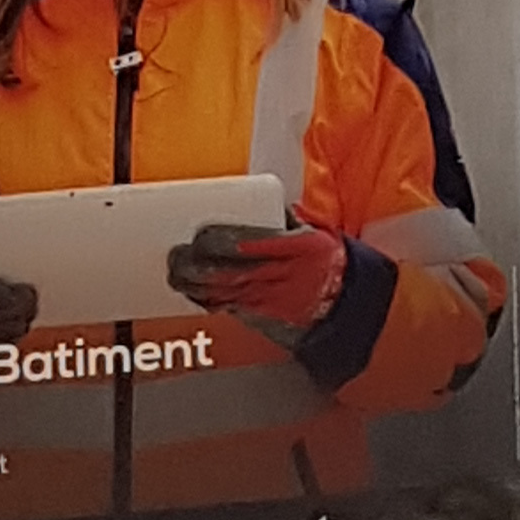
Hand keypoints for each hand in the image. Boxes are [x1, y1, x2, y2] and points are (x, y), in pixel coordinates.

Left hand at [167, 219, 348, 347]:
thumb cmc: (327, 262)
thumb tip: (271, 206)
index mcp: (294, 248)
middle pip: (231, 271)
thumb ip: (290, 218)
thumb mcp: (315, 232)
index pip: (251, 245)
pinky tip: (194, 294)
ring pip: (225, 292)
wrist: (343, 302)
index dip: (221, 243)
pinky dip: (210, 302)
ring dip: (196, 286)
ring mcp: (270, 297)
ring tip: (177, 275)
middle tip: (177, 256)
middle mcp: (280, 274)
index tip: (201, 237)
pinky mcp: (264, 313)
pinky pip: (231, 307)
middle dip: (199, 266)